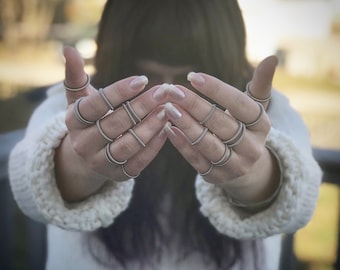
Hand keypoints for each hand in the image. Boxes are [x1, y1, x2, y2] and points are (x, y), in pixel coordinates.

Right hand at [62, 46, 175, 181]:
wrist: (88, 155)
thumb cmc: (89, 120)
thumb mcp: (80, 99)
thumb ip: (76, 76)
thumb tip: (68, 48)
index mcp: (73, 122)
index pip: (94, 106)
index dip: (118, 92)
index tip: (142, 80)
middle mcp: (83, 145)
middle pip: (114, 125)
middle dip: (141, 107)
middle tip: (164, 92)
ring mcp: (100, 163)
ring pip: (128, 145)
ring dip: (150, 127)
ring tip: (167, 110)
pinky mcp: (118, 176)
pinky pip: (138, 162)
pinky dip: (154, 146)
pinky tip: (167, 128)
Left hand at [160, 56, 279, 201]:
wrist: (246, 166)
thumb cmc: (245, 128)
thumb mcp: (255, 108)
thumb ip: (261, 84)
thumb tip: (273, 57)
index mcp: (262, 125)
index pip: (241, 104)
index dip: (217, 90)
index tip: (193, 76)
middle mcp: (252, 148)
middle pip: (221, 124)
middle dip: (195, 106)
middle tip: (172, 90)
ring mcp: (235, 165)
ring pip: (208, 144)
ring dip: (186, 125)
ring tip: (167, 107)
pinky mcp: (216, 177)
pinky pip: (196, 160)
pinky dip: (181, 144)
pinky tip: (167, 128)